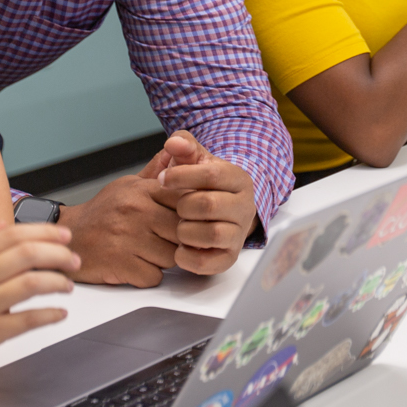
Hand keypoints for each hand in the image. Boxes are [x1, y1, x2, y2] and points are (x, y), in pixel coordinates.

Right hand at [0, 222, 76, 386]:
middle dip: (59, 254)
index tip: (62, 236)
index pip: (12, 235)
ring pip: (32, 283)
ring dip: (58, 282)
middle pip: (28, 254)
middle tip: (74, 259)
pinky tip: (59, 314)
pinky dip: (49, 315)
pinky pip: (26, 320)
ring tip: (68, 286)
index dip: (44, 233)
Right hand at [62, 172, 179, 287]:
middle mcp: (137, 211)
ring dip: (163, 260)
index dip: (190, 215)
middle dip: (178, 241)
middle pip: (182, 232)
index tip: (185, 222)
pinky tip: (135, 265)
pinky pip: (153, 276)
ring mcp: (128, 237)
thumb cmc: (103, 212)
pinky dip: (147, 276)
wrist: (68, 236)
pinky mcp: (120, 263)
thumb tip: (176, 150)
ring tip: (146, 253)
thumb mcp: (127, 185)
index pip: (186, 201)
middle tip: (165, 242)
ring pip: (171, 257)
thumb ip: (155, 173)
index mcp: (142, 190)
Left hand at [146, 130, 256, 276]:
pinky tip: (179, 248)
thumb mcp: (195, 160)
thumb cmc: (201, 184)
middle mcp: (245, 207)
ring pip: (212, 234)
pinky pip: (209, 263)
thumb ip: (184, 145)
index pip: (212, 175)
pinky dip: (188, 257)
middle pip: (209, 205)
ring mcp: (239, 234)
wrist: (216, 212)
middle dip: (183, 206)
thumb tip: (173, 143)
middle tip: (174, 207)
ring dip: (186, 230)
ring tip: (178, 226)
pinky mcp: (229, 257)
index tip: (161, 179)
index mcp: (239, 179)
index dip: (182, 176)